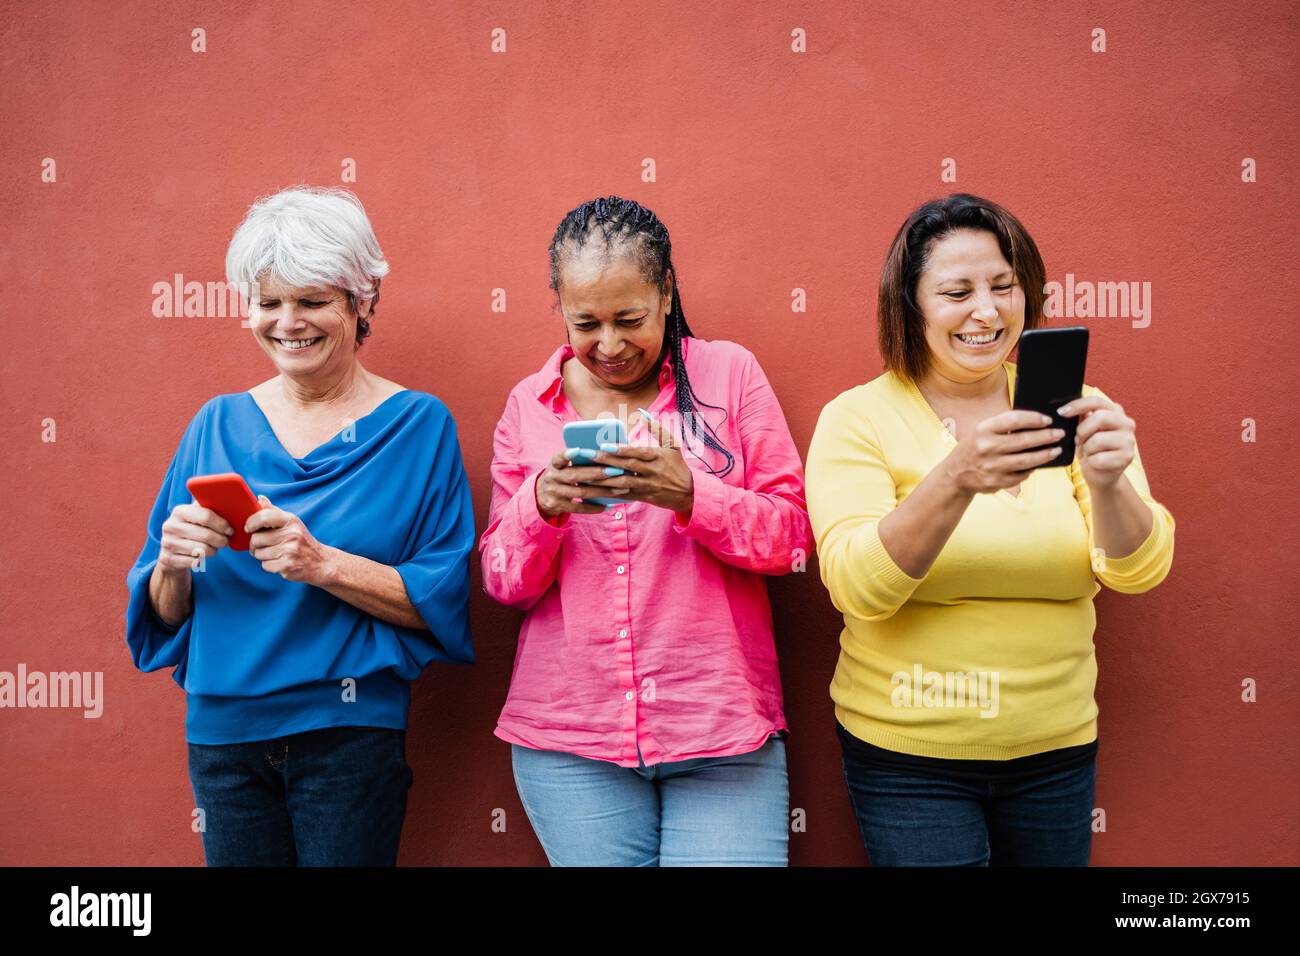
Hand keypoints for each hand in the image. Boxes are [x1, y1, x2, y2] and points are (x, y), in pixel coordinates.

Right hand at [158, 502, 233, 572]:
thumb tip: (232, 507)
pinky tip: (200, 555)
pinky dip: (202, 560)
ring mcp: (167, 543)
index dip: (222, 524)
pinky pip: (195, 561)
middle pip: (207, 535)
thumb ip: (210, 509)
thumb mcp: (197, 515)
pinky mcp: (168, 559)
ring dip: (213, 550)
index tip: (230, 530)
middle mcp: (170, 526)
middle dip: (221, 540)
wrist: (170, 550)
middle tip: (225, 541)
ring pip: (203, 550)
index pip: (206, 516)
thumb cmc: (192, 529)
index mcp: (179, 511)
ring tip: (213, 547)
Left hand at [246, 494, 333, 583]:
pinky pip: (265, 565)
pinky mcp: (287, 566)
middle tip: (263, 545)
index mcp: (291, 520)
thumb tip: (259, 498)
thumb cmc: (302, 541)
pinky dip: (269, 566)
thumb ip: (274, 511)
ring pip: (258, 553)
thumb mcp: (292, 523)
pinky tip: (280, 562)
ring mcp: (289, 551)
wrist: (321, 562)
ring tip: (275, 554)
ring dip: (262, 555)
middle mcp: (291, 534)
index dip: (250, 523)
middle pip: (256, 539)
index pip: (263, 517)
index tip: (248, 528)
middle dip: (256, 544)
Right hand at [535, 452, 622, 518]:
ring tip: (619, 489)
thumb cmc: (560, 475)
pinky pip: (578, 508)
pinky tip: (607, 506)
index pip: (559, 458)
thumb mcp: (561, 466)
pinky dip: (594, 507)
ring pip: (580, 492)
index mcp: (554, 464)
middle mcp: (552, 478)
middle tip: (616, 470)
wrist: (540, 495)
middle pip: (575, 475)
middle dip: (598, 473)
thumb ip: (576, 461)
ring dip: (602, 491)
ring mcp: (554, 493)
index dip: (567, 454)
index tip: (578, 450)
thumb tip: (604, 453)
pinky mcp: (558, 506)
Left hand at [586, 414, 694, 519]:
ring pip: (623, 482)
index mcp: (658, 456)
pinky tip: (596, 489)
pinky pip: (624, 494)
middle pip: (626, 466)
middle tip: (589, 455)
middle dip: (606, 461)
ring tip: (587, 474)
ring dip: (604, 478)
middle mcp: (652, 471)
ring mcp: (647, 485)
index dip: (621, 450)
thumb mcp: (673, 445)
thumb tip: (643, 414)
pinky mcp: (643, 496)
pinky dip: (610, 492)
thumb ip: (658, 429)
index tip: (604, 445)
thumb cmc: (678, 466)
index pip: (637, 452)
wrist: (689, 493)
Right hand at [942, 409, 1064, 495]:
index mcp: (983, 430)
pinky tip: (1038, 464)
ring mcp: (991, 466)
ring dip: (1044, 455)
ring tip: (1056, 450)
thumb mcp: (982, 431)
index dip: (1033, 419)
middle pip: (1023, 441)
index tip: (1048, 419)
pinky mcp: (996, 482)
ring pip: (1026, 461)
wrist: (955, 474)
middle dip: (1045, 437)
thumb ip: (1003, 426)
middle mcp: (986, 447)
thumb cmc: (974, 447)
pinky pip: (1020, 475)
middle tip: (1059, 434)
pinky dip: (1031, 469)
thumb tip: (1036, 422)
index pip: (1013, 420)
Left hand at [1057, 394, 1135, 489]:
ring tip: (1089, 452)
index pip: (1096, 401)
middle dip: (1082, 430)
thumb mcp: (1086, 430)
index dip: (1077, 405)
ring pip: (1098, 440)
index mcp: (1116, 412)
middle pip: (1099, 417)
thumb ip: (1082, 417)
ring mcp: (1129, 440)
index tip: (1061, 412)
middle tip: (1079, 440)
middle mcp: (1127, 423)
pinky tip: (1095, 462)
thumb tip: (1066, 407)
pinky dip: (1091, 462)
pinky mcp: (1126, 457)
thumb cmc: (1092, 449)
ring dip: (1087, 448)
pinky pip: (1099, 458)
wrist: (1102, 474)